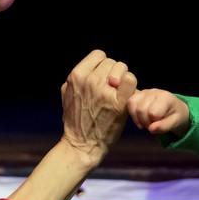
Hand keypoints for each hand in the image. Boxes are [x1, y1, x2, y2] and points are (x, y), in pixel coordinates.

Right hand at [59, 49, 136, 164]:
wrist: (82, 144)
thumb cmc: (75, 119)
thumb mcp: (67, 92)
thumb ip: (78, 77)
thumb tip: (92, 65)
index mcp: (76, 76)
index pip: (98, 55)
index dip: (103, 64)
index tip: (103, 77)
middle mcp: (90, 81)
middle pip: (112, 62)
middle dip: (114, 73)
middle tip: (112, 88)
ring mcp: (105, 92)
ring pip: (123, 69)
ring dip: (123, 80)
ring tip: (117, 93)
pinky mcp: (119, 103)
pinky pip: (131, 80)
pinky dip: (131, 85)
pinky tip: (126, 95)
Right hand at [127, 88, 190, 136]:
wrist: (174, 108)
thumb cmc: (175, 116)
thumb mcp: (175, 123)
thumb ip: (164, 127)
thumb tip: (151, 129)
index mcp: (165, 98)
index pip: (152, 113)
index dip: (154, 123)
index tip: (159, 125)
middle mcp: (154, 91)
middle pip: (141, 109)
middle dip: (145, 122)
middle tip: (152, 125)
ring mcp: (145, 91)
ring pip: (132, 103)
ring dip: (137, 117)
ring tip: (145, 122)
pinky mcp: (138, 93)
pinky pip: (129, 102)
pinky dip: (132, 113)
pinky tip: (139, 118)